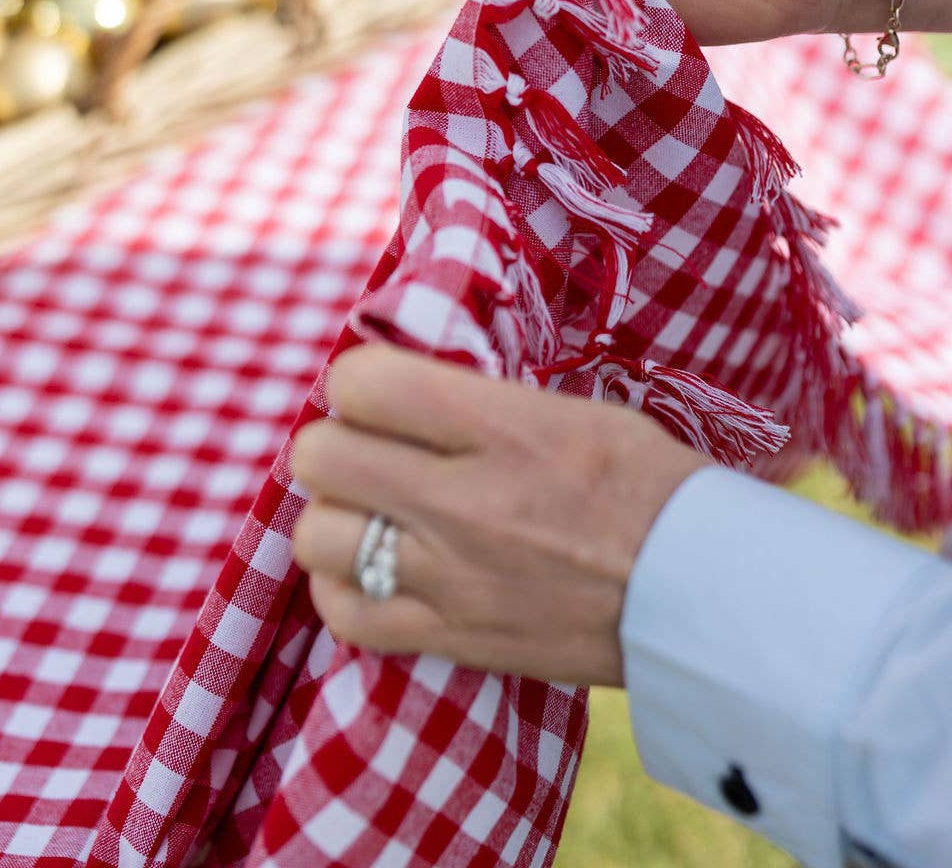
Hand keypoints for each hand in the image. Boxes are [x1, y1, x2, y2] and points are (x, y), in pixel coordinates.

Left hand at [291, 344, 704, 687]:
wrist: (703, 595)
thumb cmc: (647, 485)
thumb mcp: (572, 409)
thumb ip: (479, 398)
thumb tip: (399, 387)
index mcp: (501, 429)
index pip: (362, 384)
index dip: (358, 382)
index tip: (379, 393)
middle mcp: (464, 501)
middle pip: (320, 457)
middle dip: (335, 444)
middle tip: (370, 451)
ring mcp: (452, 578)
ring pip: (317, 538)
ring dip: (336, 520)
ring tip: (374, 514)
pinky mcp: (452, 639)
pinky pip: (345, 616)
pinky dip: (347, 591)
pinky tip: (378, 573)